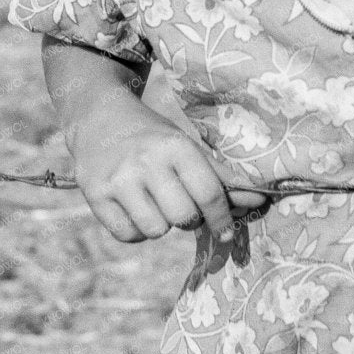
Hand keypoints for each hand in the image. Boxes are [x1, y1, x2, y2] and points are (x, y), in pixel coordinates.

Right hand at [68, 105, 267, 243]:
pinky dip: (136, 230)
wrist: (97, 118)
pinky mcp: (94, 195)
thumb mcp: (186, 145)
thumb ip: (221, 176)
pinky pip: (128, 235)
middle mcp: (146, 161)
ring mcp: (117, 180)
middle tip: (181, 204)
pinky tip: (134, 208)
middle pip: (184, 218)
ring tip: (154, 202)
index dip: (223, 219)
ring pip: (156, 231)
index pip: (209, 194)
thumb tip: (259, 201)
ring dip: (161, 224)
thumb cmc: (153, 136)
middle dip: (188, 218)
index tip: (226, 232)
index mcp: (175, 145)